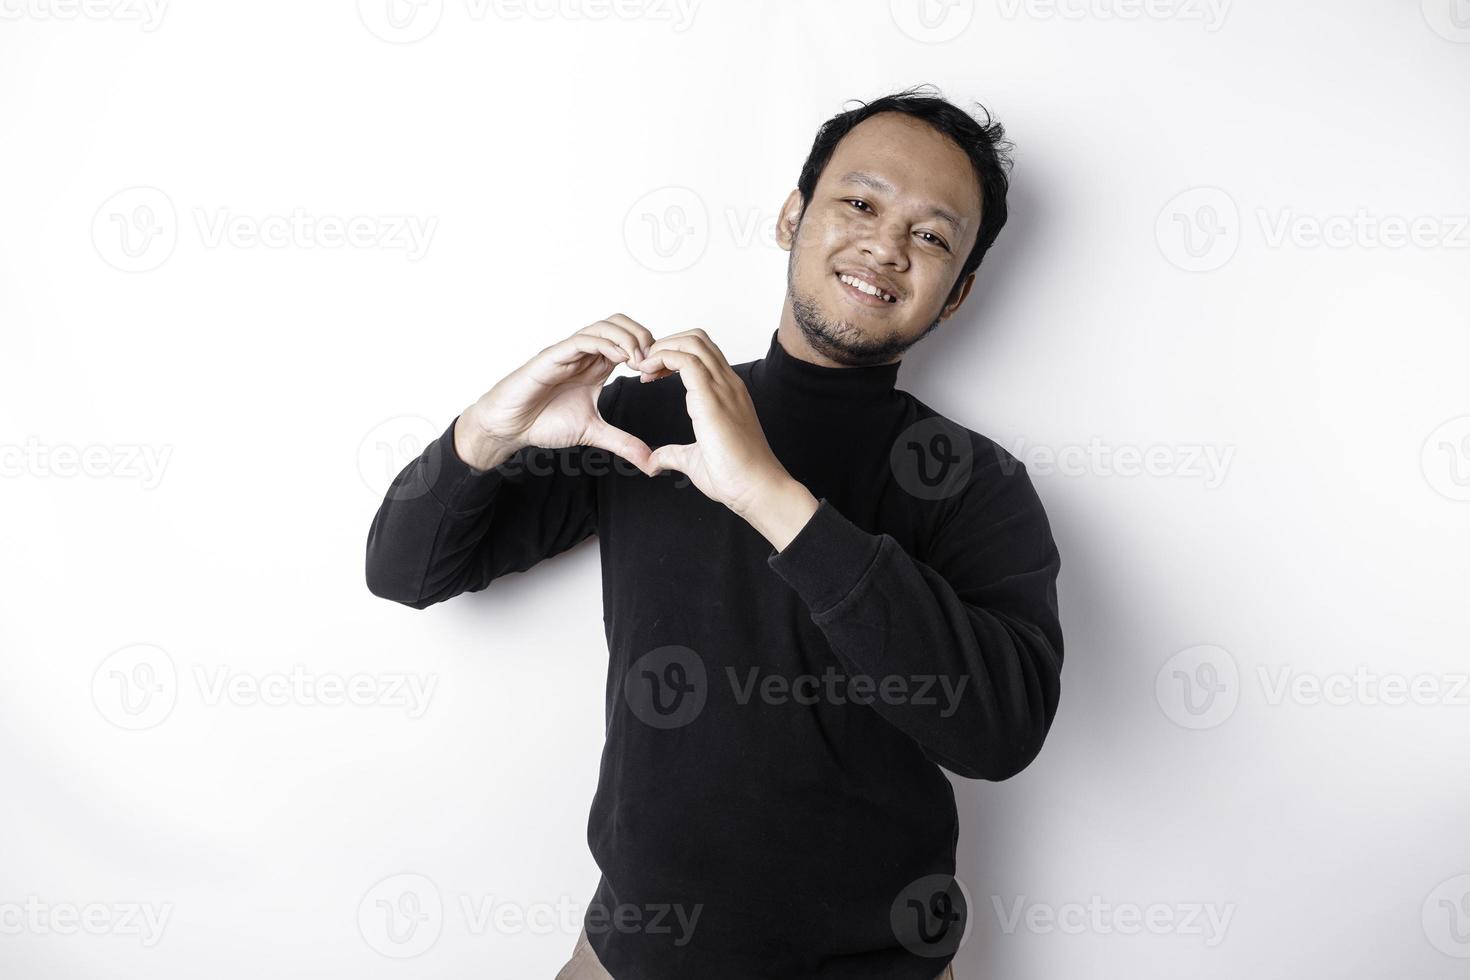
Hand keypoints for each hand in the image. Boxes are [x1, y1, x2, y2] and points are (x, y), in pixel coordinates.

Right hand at [456, 314, 661, 474]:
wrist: (509, 427)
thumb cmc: (543, 422)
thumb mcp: (594, 433)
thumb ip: (623, 443)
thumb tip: (651, 462)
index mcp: (597, 365)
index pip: (629, 341)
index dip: (650, 350)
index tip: (662, 372)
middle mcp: (585, 354)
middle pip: (621, 324)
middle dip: (644, 337)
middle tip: (655, 363)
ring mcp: (569, 352)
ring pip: (604, 326)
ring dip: (628, 338)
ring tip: (641, 361)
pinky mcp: (553, 356)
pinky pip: (582, 339)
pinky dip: (605, 343)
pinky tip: (621, 359)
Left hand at [633, 329, 797, 516]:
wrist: (757, 490)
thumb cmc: (735, 478)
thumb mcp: (694, 461)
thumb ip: (674, 454)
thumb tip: (655, 461)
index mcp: (727, 394)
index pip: (701, 354)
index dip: (671, 355)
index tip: (650, 374)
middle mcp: (727, 385)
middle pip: (696, 339)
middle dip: (664, 344)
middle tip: (643, 367)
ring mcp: (723, 389)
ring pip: (692, 342)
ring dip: (662, 348)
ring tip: (643, 368)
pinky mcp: (712, 399)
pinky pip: (686, 360)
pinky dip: (662, 358)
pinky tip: (647, 374)